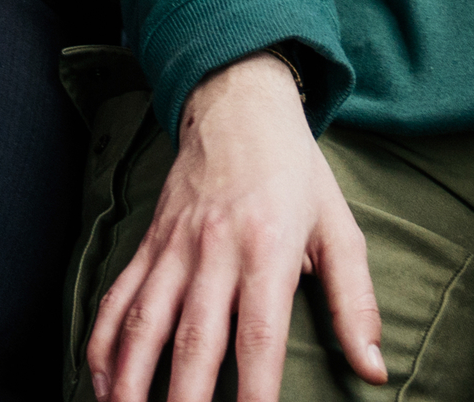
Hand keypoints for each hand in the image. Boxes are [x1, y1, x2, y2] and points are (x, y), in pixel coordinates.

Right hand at [85, 53, 384, 401]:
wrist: (236, 101)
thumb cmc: (295, 170)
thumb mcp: (339, 228)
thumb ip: (355, 303)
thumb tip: (372, 369)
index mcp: (267, 249)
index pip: (259, 336)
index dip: (254, 392)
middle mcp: (214, 250)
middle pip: (194, 339)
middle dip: (184, 399)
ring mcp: (173, 246)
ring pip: (143, 321)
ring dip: (131, 379)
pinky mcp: (148, 242)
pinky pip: (118, 296)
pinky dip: (103, 342)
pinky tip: (100, 382)